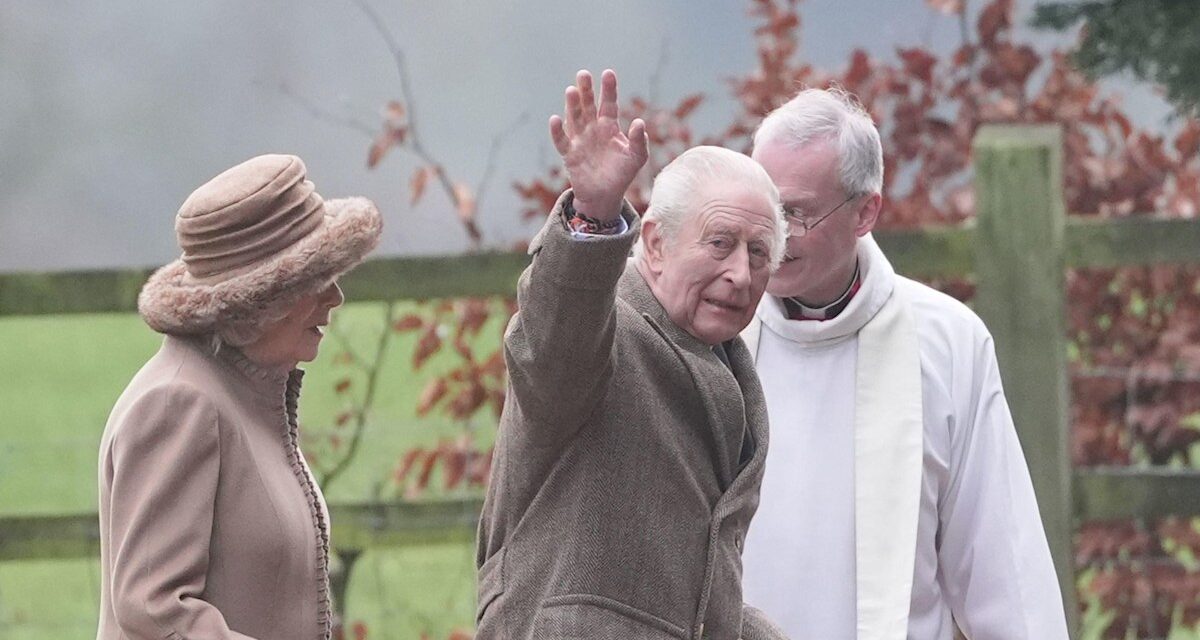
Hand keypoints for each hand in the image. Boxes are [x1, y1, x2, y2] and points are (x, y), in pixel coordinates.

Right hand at [550, 69, 647, 220]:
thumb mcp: (637, 157)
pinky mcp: (569, 155)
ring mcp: (579, 140)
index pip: (609, 104)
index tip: (608, 73)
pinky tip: (555, 119)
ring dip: (572, 105)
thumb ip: (639, 140)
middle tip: (583, 74)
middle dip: (586, 90)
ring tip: (571, 90)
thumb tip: (639, 122)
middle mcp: (592, 129)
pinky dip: (557, 131)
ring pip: (574, 119)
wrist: (605, 196)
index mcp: (609, 127)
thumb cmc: (622, 174)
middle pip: (588, 106)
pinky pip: (562, 141)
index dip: (608, 89)